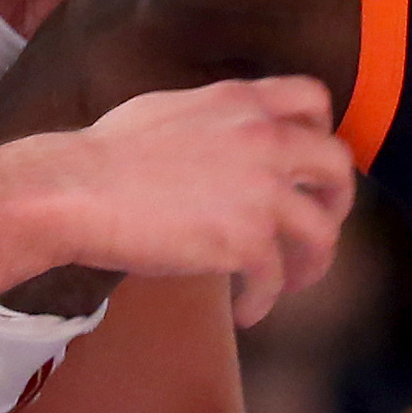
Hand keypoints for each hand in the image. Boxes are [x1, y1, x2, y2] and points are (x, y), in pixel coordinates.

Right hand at [25, 76, 353, 326]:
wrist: (74, 190)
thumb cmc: (103, 156)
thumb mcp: (170, 110)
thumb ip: (214, 120)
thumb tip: (223, 138)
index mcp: (242, 102)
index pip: (313, 100)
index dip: (321, 133)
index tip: (310, 164)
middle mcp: (264, 139)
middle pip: (337, 167)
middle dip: (335, 202)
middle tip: (317, 227)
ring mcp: (261, 190)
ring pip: (322, 232)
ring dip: (312, 263)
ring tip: (290, 283)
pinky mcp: (247, 240)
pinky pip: (275, 278)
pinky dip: (264, 301)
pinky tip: (246, 312)